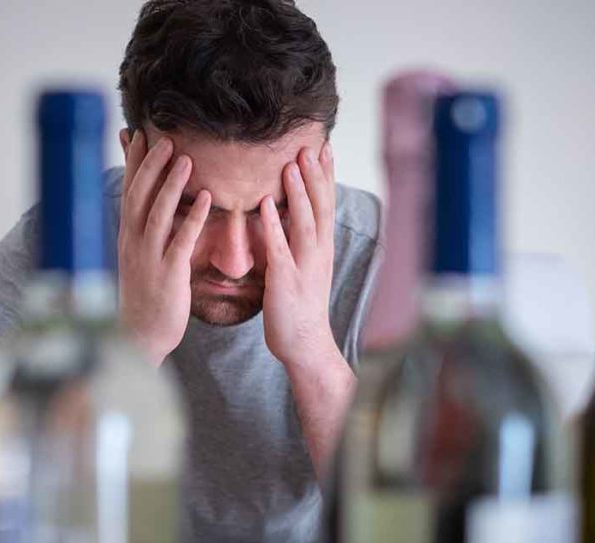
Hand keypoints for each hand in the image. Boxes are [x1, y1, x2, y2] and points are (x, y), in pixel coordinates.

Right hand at [118, 131, 210, 364]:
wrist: (140, 336)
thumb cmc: (144, 297)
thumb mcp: (137, 259)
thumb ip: (142, 232)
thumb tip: (146, 209)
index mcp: (126, 237)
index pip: (128, 191)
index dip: (133, 162)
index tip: (139, 134)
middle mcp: (133, 243)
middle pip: (139, 195)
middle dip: (152, 165)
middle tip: (166, 138)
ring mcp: (149, 258)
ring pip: (157, 213)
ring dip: (172, 184)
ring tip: (187, 159)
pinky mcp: (168, 274)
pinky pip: (181, 241)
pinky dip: (192, 218)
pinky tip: (206, 199)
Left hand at [260, 143, 338, 371]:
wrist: (305, 344)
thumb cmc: (300, 307)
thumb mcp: (304, 268)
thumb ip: (298, 241)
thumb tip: (287, 215)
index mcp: (323, 249)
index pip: (327, 205)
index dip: (327, 176)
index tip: (324, 147)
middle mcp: (319, 253)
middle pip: (321, 207)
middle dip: (316, 176)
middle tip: (310, 146)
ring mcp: (305, 266)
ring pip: (305, 223)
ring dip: (299, 194)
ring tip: (291, 166)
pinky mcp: (286, 280)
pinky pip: (281, 248)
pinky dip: (274, 225)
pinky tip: (267, 204)